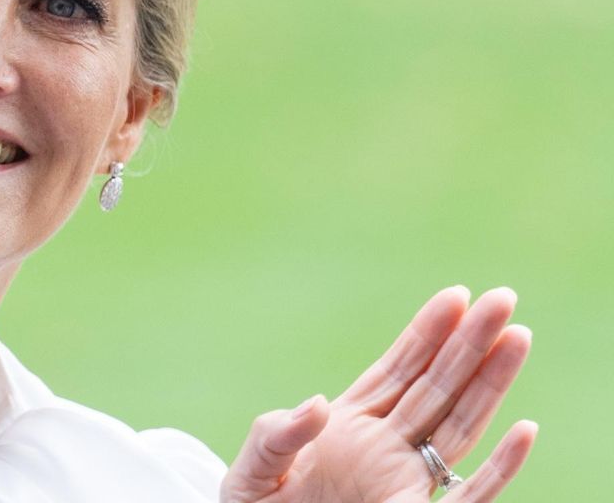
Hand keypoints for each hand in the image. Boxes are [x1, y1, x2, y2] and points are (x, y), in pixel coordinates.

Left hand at [220, 287, 535, 501]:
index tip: (456, 295)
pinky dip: (498, 468)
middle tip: (503, 298)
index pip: (397, 370)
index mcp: (347, 425)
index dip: (427, 333)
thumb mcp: (254, 468)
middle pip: (437, 387)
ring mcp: (399, 481)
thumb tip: (319, 405)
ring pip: (458, 426)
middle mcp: (383, 448)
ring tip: (518, 338)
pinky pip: (467, 497)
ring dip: (490, 384)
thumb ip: (278, 434)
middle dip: (469, 343)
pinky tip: (523, 432)